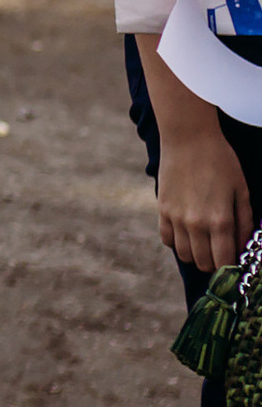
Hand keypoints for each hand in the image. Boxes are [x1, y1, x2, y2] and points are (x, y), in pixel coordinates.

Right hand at [159, 116, 253, 271]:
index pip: (224, 261)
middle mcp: (196, 224)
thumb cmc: (220, 162)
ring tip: (205, 243)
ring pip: (184, 254)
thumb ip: (244, 222)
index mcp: (220, 220)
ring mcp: (176, 218)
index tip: (235, 262)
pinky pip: (167, 239)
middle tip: (221, 252)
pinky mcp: (162, 210)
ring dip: (196, 254)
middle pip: (203, 263)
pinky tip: (188, 232)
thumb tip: (243, 246)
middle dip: (215, 263)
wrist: (188, 139)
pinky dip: (178, 242)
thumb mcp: (241, 191)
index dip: (231, 267)